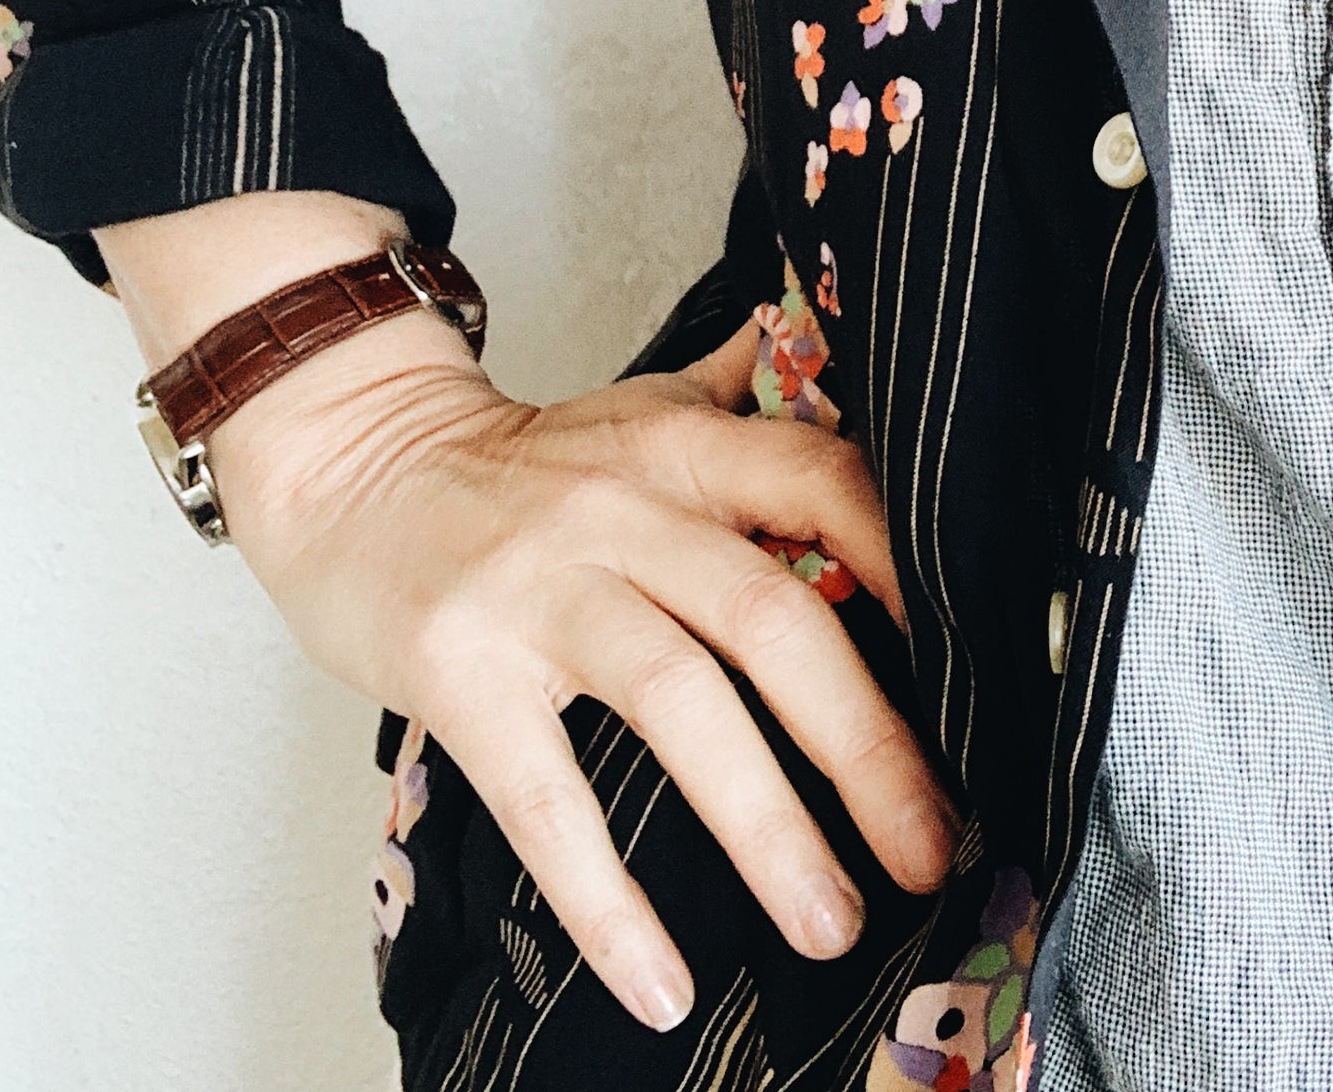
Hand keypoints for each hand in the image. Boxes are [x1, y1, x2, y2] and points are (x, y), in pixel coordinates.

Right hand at [205, 310, 959, 1034]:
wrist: (348, 459)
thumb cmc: (518, 463)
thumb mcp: (640, 407)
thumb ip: (743, 393)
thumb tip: (832, 349)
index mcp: (685, 450)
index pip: (826, 485)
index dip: (911, 572)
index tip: (983, 671)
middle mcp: (625, 510)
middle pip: (774, 615)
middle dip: (869, 743)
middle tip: (935, 848)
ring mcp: (541, 590)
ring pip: (679, 701)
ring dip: (768, 826)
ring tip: (833, 924)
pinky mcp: (462, 671)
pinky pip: (546, 798)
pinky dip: (607, 901)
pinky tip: (661, 983)